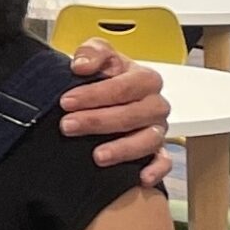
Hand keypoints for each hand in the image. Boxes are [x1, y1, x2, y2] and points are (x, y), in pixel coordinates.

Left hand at [59, 41, 174, 188]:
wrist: (103, 98)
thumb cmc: (104, 77)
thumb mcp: (97, 56)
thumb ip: (91, 52)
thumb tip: (81, 65)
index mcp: (144, 79)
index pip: (125, 86)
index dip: (95, 94)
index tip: (66, 101)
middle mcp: (155, 105)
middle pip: (134, 114)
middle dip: (98, 121)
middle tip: (68, 125)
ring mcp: (157, 129)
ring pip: (149, 140)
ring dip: (123, 148)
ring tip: (97, 156)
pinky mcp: (156, 151)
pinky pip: (163, 162)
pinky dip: (155, 170)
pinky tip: (140, 178)